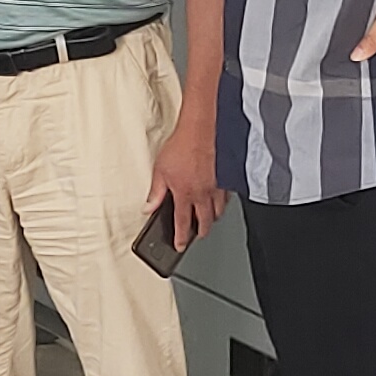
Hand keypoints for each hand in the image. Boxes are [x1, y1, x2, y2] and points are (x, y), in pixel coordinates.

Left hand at [144, 109, 224, 250]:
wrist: (201, 129)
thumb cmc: (181, 146)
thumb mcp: (160, 170)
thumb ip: (155, 193)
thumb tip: (149, 208)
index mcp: (185, 194)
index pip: (183, 223)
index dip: (181, 238)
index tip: (180, 245)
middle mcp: (203, 194)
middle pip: (205, 222)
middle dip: (200, 232)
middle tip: (196, 235)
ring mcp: (217, 186)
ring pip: (218, 211)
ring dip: (212, 218)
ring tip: (206, 219)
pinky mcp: (227, 177)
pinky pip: (227, 197)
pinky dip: (222, 203)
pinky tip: (218, 200)